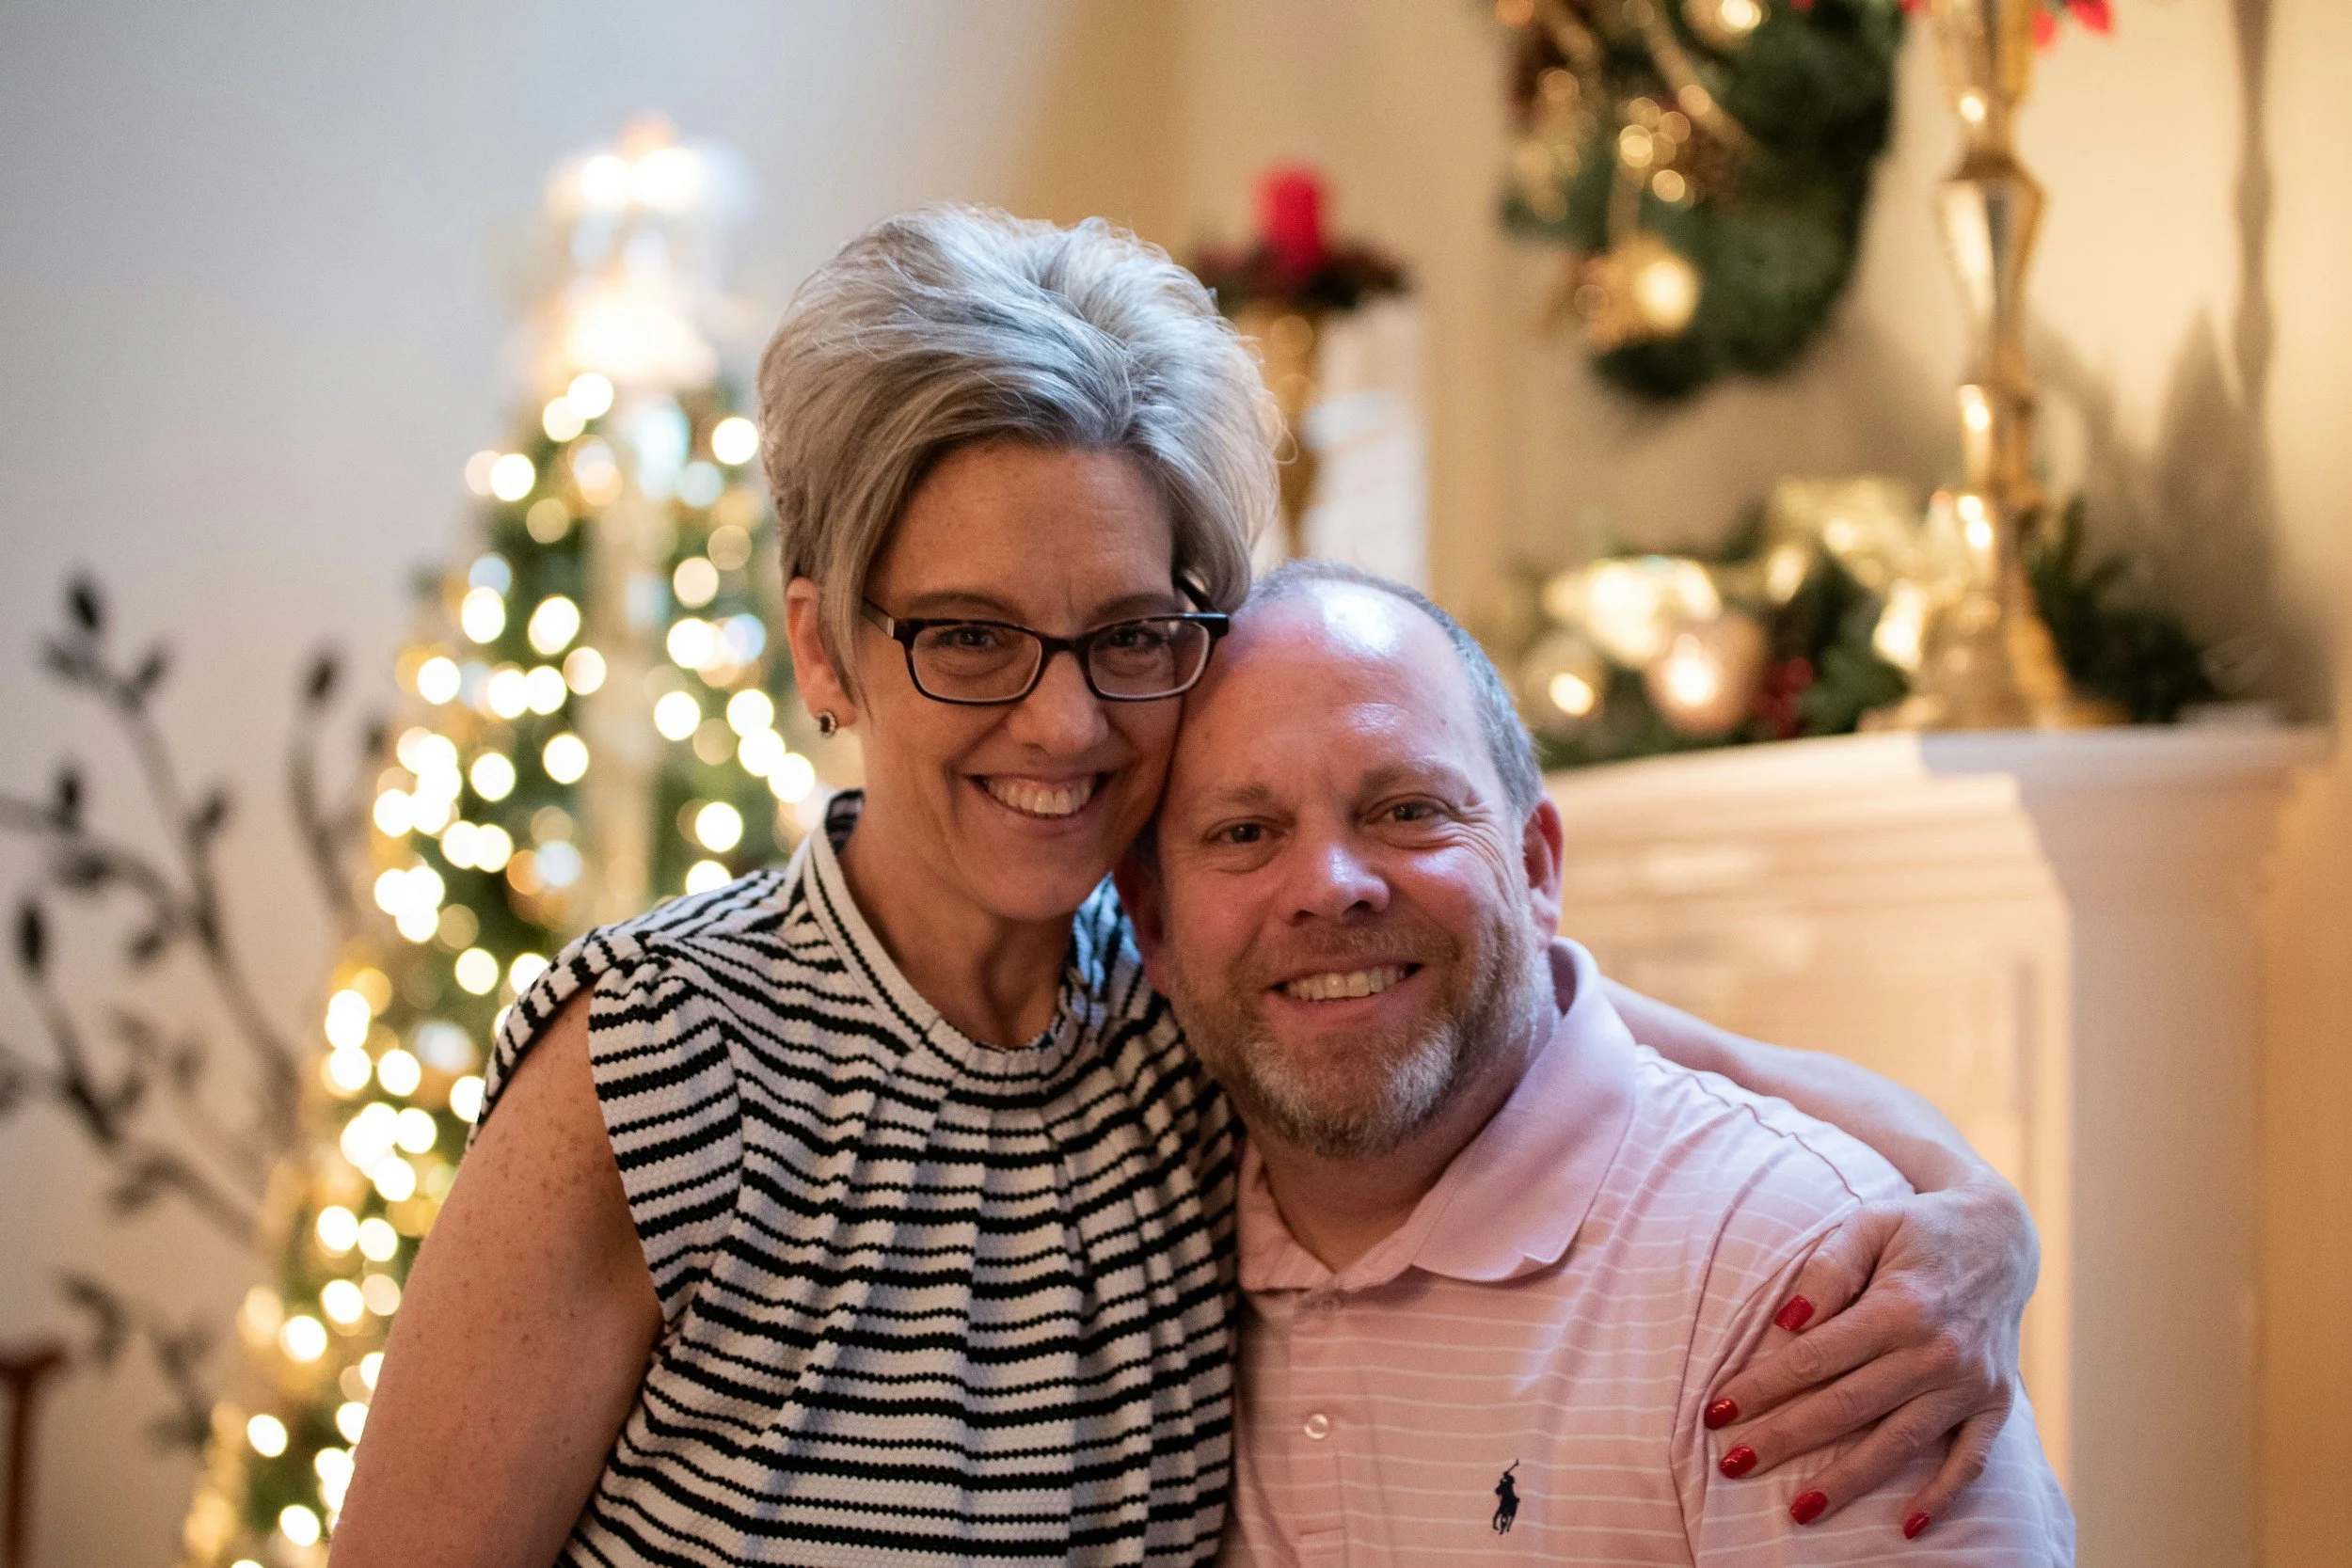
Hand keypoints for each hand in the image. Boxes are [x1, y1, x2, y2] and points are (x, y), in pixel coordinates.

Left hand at [1708, 1174, 2037, 1535]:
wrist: (2001, 1237)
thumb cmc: (1917, 1230)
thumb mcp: (1868, 1225)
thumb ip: (1826, 1268)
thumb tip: (1787, 1322)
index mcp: (1901, 1307)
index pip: (1816, 1357)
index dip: (1763, 1386)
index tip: (1717, 1410)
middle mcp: (1938, 1352)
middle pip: (1847, 1407)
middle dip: (1784, 1438)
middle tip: (1732, 1464)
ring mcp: (1970, 1383)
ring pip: (1899, 1444)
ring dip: (1847, 1481)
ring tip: (1798, 1511)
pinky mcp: (1996, 1403)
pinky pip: (1970, 1460)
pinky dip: (1942, 1496)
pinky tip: (1908, 1526)